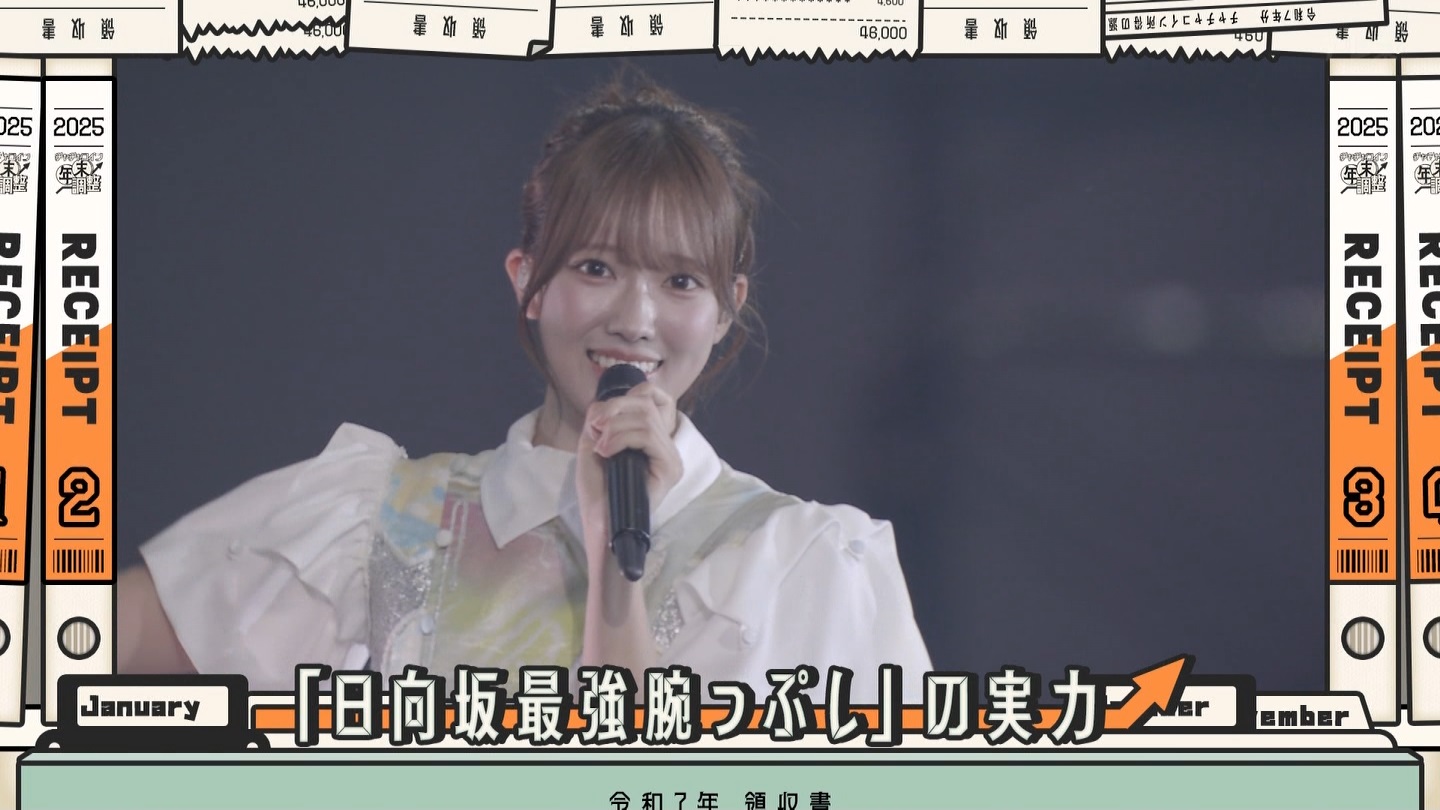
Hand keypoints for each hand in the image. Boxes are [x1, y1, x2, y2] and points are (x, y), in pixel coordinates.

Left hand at [575, 381, 681, 562]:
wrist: (600, 525)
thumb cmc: (598, 492)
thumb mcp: (593, 445)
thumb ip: (599, 420)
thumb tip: (601, 404)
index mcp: (653, 439)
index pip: (654, 397)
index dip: (626, 397)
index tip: (599, 416)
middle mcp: (667, 446)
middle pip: (646, 404)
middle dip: (614, 409)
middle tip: (594, 429)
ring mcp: (671, 458)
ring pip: (646, 419)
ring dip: (614, 427)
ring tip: (600, 447)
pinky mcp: (670, 468)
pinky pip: (649, 436)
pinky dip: (622, 438)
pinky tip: (606, 452)